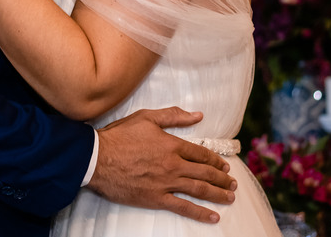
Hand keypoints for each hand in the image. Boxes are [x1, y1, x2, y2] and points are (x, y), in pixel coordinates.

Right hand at [87, 107, 236, 223]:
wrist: (97, 158)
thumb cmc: (119, 136)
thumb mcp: (146, 117)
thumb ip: (173, 116)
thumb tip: (198, 115)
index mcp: (172, 144)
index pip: (201, 153)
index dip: (215, 161)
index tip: (224, 166)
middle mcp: (173, 164)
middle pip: (204, 172)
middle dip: (222, 179)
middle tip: (232, 183)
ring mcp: (165, 183)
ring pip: (199, 190)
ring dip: (218, 194)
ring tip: (230, 197)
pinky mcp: (155, 198)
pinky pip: (183, 207)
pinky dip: (200, 213)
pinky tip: (213, 216)